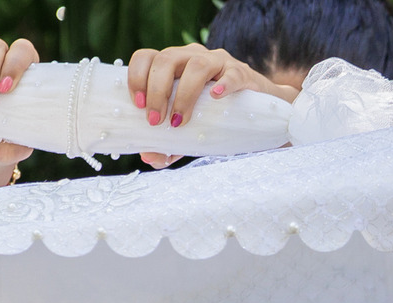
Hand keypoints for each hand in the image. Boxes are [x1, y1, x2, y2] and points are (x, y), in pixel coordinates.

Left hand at [127, 44, 296, 166]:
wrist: (254, 115)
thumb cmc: (211, 119)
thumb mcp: (185, 134)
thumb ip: (166, 146)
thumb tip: (148, 156)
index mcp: (172, 66)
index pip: (147, 57)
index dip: (137, 77)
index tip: (138, 105)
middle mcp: (191, 57)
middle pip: (167, 59)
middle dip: (157, 91)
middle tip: (156, 121)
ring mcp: (217, 62)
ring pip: (196, 64)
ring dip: (184, 94)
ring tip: (181, 121)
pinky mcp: (241, 72)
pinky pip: (232, 74)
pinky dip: (223, 84)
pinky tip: (215, 97)